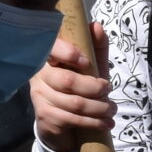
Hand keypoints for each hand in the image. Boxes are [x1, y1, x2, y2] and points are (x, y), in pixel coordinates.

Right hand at [30, 24, 115, 151]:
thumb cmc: (80, 89)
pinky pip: (71, 119)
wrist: (65, 124)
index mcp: (50, 57)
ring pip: (74, 102)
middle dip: (94, 87)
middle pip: (67, 80)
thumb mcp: (91, 67)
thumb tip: (96, 26)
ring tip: (112, 110)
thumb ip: (95, 47)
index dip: (67, 53)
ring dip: (99, 108)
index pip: (50, 48)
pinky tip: (105, 123)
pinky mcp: (45, 117)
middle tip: (108, 90)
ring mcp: (40, 96)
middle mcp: (40, 75)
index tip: (85, 61)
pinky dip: (93, 122)